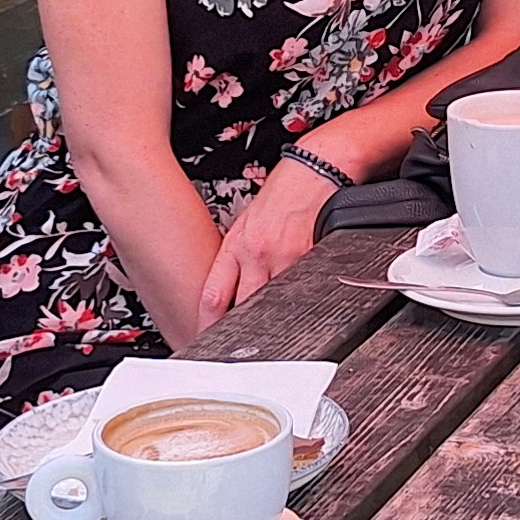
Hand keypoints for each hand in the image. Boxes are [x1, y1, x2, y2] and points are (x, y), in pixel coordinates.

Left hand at [197, 151, 334, 328]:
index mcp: (237, 245)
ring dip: (268, 324)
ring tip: (268, 344)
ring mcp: (283, 256)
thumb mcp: (250, 220)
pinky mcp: (309, 255)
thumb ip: (240, 253)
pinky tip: (299, 317)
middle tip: (236, 352)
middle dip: (239, 331)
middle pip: (241, 306)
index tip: (204, 339)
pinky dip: (298, 306)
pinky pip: (301, 291)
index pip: (214, 295)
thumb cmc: (286, 191)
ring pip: (270, 304)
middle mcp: (256, 252)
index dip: (206, 323)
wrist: (316, 167)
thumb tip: (235, 283)